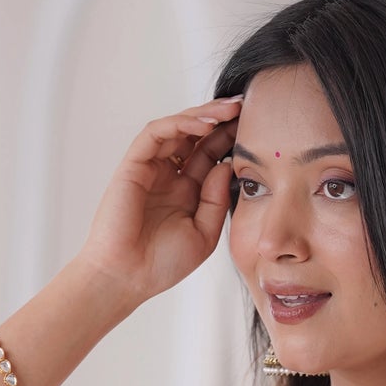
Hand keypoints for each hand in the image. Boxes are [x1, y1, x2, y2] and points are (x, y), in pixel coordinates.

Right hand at [73, 97, 241, 313]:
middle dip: (220, 118)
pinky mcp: (133, 165)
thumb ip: (216, 200)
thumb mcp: (204, 233)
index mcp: (187, 190)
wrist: (129, 278)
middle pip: (195, 135)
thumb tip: (226, 165)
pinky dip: (179, 124)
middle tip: (246, 106)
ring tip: (230, 110)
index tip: (257, 127)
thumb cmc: (162, 263)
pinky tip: (203, 124)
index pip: (210, 154)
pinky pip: (156, 133)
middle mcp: (169, 174)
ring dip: (203, 114)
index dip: (231, 139)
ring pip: (177, 127)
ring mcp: (151, 168)